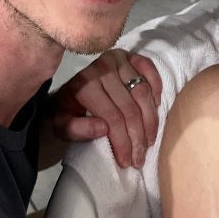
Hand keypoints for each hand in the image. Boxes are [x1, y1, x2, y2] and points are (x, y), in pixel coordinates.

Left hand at [49, 50, 162, 167]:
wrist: (69, 93)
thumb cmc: (66, 112)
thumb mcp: (61, 126)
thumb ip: (76, 130)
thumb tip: (103, 129)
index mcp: (84, 85)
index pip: (112, 117)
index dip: (122, 142)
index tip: (127, 161)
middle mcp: (102, 68)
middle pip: (130, 108)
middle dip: (138, 137)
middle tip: (140, 158)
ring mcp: (118, 59)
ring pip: (143, 93)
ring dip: (151, 120)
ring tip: (150, 141)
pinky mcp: (130, 56)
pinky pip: (149, 69)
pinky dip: (156, 86)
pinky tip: (156, 106)